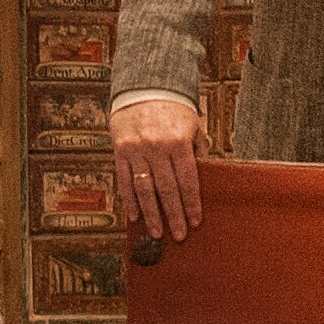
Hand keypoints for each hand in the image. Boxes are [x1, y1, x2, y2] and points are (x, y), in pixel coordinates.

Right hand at [112, 94, 203, 241]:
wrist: (144, 87)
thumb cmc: (174, 109)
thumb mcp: (193, 125)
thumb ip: (198, 150)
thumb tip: (203, 177)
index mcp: (178, 141)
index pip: (187, 179)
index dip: (192, 203)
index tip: (196, 221)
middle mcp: (156, 147)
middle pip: (167, 189)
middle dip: (174, 215)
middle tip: (179, 235)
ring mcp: (136, 150)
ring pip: (144, 189)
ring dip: (152, 214)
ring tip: (158, 233)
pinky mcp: (120, 151)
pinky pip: (124, 181)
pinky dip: (129, 200)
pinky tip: (134, 217)